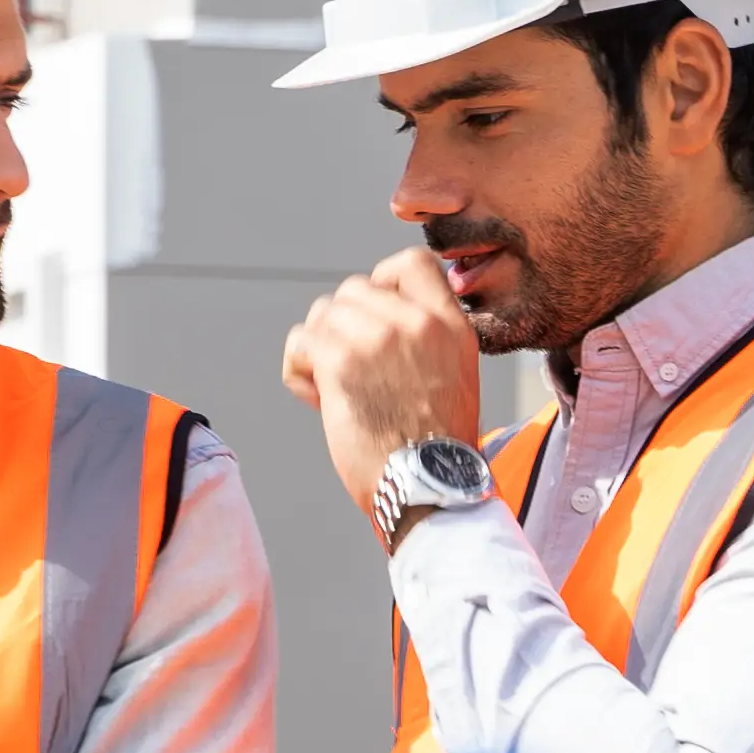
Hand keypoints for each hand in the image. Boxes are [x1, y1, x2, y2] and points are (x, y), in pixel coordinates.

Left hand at [282, 247, 485, 529]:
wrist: (428, 489)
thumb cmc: (434, 448)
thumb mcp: (453, 375)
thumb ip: (423, 337)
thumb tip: (373, 315)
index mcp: (450, 325)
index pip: (410, 263)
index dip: (381, 283)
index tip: (375, 321)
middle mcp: (417, 322)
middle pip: (353, 289)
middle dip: (342, 327)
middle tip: (352, 371)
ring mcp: (378, 337)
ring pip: (323, 313)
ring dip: (319, 350)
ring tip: (335, 389)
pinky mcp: (342, 360)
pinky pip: (301, 341)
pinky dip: (299, 370)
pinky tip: (318, 399)